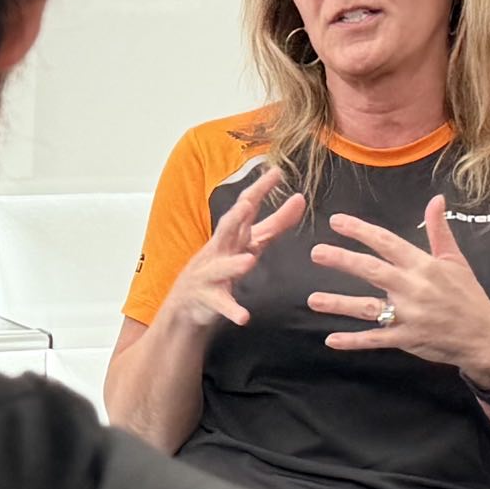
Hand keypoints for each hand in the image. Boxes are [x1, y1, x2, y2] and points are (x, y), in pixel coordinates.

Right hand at [158, 169, 306, 334]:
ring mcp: (211, 275)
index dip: (260, 190)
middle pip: (226, 230)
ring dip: (234, 264)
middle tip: (246, 204)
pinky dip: (232, 310)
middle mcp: (219, 250)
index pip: (246, 208)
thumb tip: (300, 199)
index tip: (277, 171)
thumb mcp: (250, 243)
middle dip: (235, 217)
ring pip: (222, 267)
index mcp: (232, 235)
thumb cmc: (222, 266)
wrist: (189, 303)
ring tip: (248, 260)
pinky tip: (244, 317)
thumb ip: (276, 223)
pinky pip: (222, 305)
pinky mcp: (209, 299)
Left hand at [308, 195, 489, 381]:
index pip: (387, 243)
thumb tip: (436, 199)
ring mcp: (409, 315)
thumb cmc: (468, 296)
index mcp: (424, 266)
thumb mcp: (456, 261)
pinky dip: (353, 341)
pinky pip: (375, 340)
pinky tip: (331, 339)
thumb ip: (439, 230)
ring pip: (368, 307)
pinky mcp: (407, 339)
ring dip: (339, 303)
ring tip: (313, 299)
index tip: (336, 222)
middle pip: (372, 270)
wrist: (485, 337)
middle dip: (343, 260)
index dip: (361, 231)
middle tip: (317, 253)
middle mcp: (413, 288)